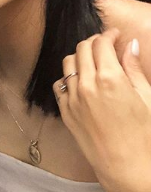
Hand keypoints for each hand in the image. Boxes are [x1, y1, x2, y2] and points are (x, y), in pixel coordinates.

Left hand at [53, 29, 150, 191]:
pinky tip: (80, 80)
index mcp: (110, 79)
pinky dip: (68, 77)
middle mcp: (86, 85)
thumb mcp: (147, 98)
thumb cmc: (144, 136)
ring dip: (79, 56)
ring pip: (67, 63)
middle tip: (105, 44)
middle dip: (94, 42)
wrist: (127, 168)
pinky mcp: (65, 110)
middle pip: (82, 49)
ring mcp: (72, 98)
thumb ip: (134, 68)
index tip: (115, 35)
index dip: (108, 34)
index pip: (101, 43)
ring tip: (92, 61)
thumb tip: (130, 44)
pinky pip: (60, 84)